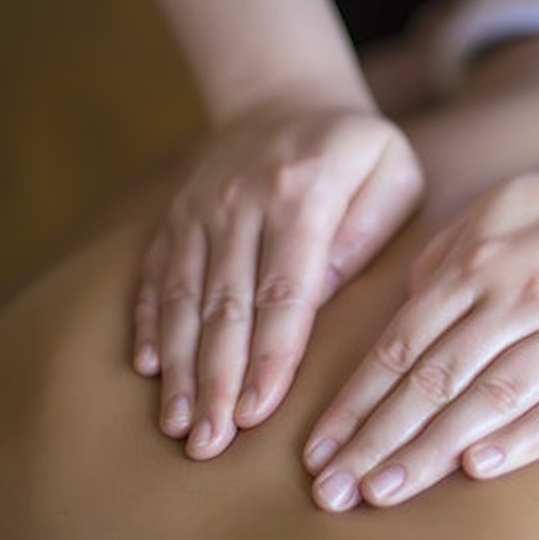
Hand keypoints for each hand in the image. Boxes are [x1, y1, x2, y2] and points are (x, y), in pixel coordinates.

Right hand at [134, 102, 423, 459]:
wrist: (285, 96)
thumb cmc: (357, 149)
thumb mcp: (391, 172)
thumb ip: (368, 231)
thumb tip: (324, 297)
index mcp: (303, 193)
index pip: (284, 289)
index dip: (269, 354)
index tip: (256, 411)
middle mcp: (240, 202)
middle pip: (226, 305)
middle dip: (215, 379)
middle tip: (210, 443)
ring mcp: (199, 210)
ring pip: (185, 298)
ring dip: (180, 366)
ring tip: (179, 425)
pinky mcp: (176, 217)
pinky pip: (158, 276)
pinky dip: (151, 323)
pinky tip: (147, 371)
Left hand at [302, 156, 538, 510]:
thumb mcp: (501, 208)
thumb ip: (446, 257)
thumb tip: (401, 309)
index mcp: (481, 259)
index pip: (402, 344)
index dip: (357, 402)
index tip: (320, 451)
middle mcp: (522, 293)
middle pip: (437, 379)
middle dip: (379, 439)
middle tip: (336, 491)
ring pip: (494, 397)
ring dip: (434, 449)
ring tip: (387, 490)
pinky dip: (522, 438)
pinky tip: (479, 468)